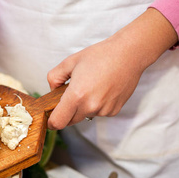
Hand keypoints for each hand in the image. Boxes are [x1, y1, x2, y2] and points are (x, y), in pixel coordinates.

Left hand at [47, 8, 177, 129]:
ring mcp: (103, 110)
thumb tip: (52, 91)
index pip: (58, 122)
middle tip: (70, 95)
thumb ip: (54, 78)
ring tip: (91, 87)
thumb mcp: (69, 62)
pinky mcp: (114, 111)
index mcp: (76, 96)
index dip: (51, 123)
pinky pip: (98, 113)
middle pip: (70, 121)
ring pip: (85, 116)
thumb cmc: (100, 56)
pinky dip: (96, 105)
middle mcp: (90, 107)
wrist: (128, 54)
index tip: (50, 120)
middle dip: (66, 112)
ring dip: (83, 108)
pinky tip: (102, 89)